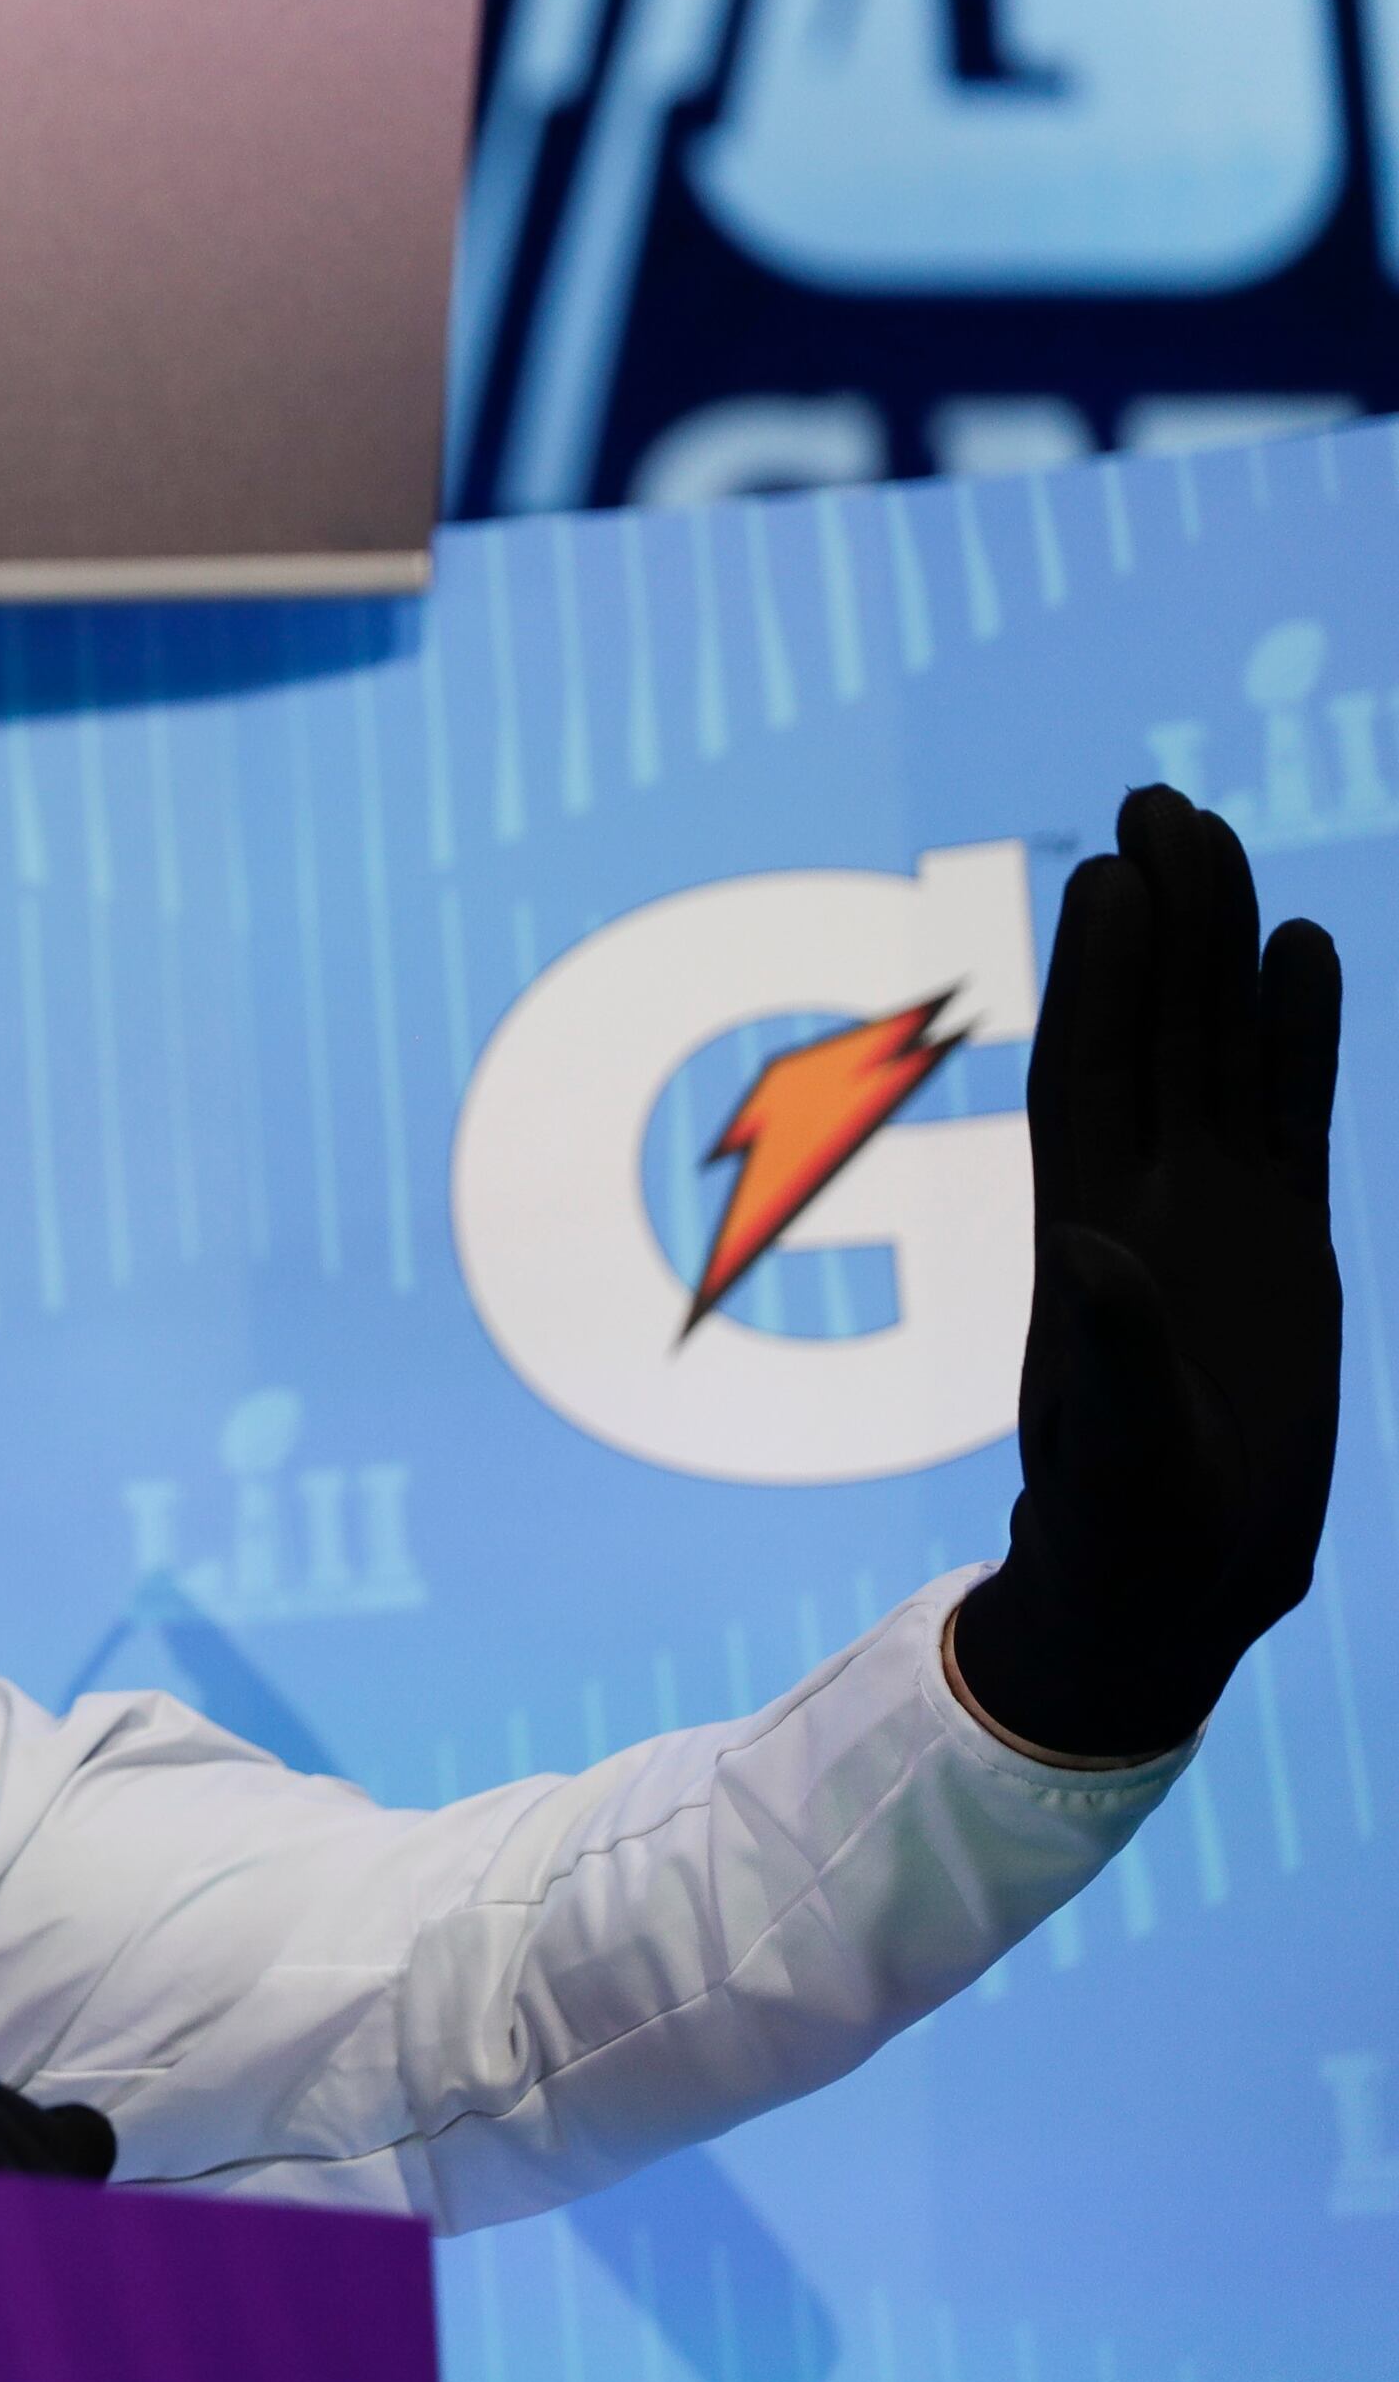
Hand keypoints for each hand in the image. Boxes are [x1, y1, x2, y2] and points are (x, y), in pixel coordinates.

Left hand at [952, 788, 1341, 1762]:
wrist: (1168, 1582)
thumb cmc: (1125, 1530)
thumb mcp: (1118, 1446)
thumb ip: (1107, 1351)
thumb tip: (1078, 1251)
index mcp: (1090, 1232)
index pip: (1089, 1072)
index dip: (1097, 976)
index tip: (1104, 872)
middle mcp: (1145, 1199)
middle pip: (1151, 1030)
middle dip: (1154, 921)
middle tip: (1155, 799)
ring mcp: (1215, 1209)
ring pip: (1218, 1047)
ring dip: (1217, 946)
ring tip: (1216, 832)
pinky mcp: (1284, 1239)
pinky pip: (1288, 1109)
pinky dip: (1296, 1030)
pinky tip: (1302, 946)